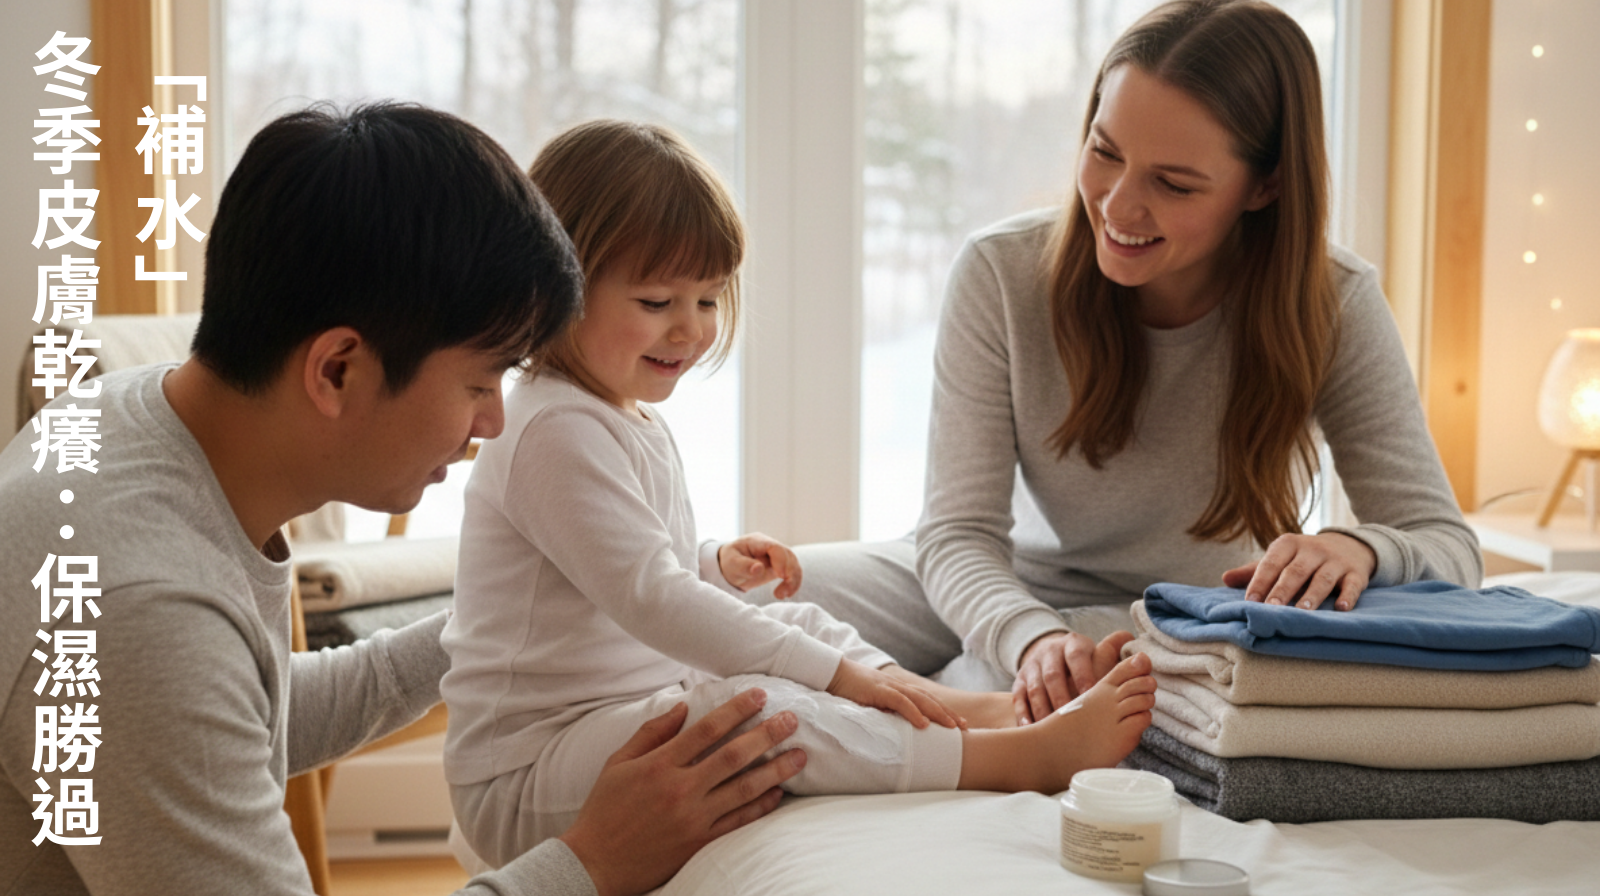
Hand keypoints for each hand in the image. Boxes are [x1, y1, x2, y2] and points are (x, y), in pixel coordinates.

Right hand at [559, 689, 806, 895]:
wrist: (595, 863)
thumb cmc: (604, 809)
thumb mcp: (618, 763)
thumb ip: (651, 733)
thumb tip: (682, 707)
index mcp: (658, 765)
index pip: (707, 730)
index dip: (737, 710)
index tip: (760, 696)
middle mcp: (680, 790)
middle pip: (733, 756)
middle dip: (767, 735)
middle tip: (792, 719)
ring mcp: (692, 818)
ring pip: (743, 789)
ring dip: (775, 770)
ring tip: (799, 755)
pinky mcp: (699, 843)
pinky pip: (738, 822)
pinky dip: (761, 806)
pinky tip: (778, 793)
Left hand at [719, 532, 801, 598]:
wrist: (732, 566)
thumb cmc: (730, 561)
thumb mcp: (731, 563)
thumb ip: (744, 565)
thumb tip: (759, 568)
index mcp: (757, 541)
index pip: (775, 547)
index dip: (781, 560)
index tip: (781, 575)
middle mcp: (771, 546)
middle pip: (789, 555)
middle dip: (790, 573)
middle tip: (781, 591)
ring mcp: (777, 556)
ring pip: (794, 565)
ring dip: (793, 581)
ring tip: (782, 595)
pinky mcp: (781, 567)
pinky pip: (793, 573)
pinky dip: (792, 584)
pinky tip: (785, 594)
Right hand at [826, 658, 962, 729]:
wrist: (833, 674)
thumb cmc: (852, 691)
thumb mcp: (873, 706)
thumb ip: (887, 714)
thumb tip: (899, 733)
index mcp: (900, 690)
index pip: (928, 701)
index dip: (944, 712)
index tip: (959, 725)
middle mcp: (900, 687)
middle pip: (931, 701)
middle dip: (949, 714)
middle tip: (966, 728)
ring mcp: (891, 687)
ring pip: (921, 701)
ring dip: (939, 714)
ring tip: (953, 728)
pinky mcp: (879, 691)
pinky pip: (901, 702)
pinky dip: (914, 713)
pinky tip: (924, 724)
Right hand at [1012, 630, 1133, 724]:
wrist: (1047, 656)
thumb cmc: (1080, 664)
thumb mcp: (1095, 654)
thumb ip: (1118, 658)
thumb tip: (1144, 657)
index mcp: (1072, 645)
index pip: (1078, 657)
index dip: (1084, 676)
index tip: (1091, 696)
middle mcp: (1050, 653)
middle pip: (1053, 674)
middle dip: (1062, 697)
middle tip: (1071, 718)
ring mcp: (1032, 667)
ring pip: (1034, 687)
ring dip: (1043, 708)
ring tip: (1051, 727)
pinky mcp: (1019, 681)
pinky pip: (1018, 697)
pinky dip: (1023, 712)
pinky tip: (1030, 726)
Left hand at [1222, 531, 1377, 611]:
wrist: (1348, 546)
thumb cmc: (1303, 559)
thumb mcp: (1280, 558)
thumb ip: (1254, 570)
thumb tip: (1224, 579)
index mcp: (1288, 544)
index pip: (1271, 563)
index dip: (1260, 582)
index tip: (1250, 602)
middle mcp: (1312, 550)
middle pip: (1295, 571)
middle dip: (1282, 591)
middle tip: (1271, 610)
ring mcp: (1335, 561)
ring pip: (1323, 578)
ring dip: (1312, 595)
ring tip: (1302, 612)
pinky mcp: (1356, 572)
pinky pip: (1353, 584)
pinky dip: (1348, 596)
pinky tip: (1341, 608)